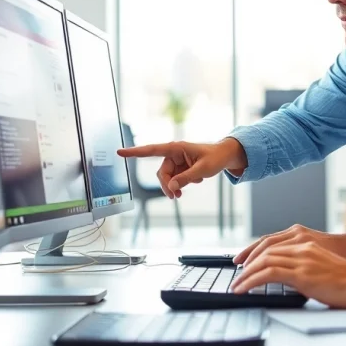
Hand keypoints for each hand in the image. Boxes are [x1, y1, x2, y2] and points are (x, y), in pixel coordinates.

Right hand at [117, 138, 247, 197]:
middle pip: (161, 173)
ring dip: (174, 187)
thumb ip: (186, 178)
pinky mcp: (181, 168)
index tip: (120, 152)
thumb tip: (171, 187)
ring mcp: (177, 161)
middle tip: (175, 198)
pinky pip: (175, 180)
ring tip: (182, 194)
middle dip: (166, 186)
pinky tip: (194, 181)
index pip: (152, 150)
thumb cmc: (215, 157)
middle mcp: (174, 153)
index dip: (135, 152)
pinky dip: (181, 184)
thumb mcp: (202, 169)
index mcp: (176, 148)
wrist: (225, 157)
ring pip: (167, 178)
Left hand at [231, 242, 345, 308]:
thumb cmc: (345, 276)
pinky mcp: (301, 273)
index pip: (270, 240)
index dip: (253, 250)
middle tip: (236, 274)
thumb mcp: (320, 262)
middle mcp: (301, 245)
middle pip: (264, 249)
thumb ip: (303, 261)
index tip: (242, 260)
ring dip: (246, 274)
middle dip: (246, 261)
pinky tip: (245, 288)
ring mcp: (301, 258)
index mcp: (305, 240)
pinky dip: (252, 280)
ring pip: (263, 260)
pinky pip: (268, 274)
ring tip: (237, 284)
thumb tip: (287, 273)